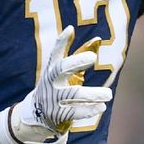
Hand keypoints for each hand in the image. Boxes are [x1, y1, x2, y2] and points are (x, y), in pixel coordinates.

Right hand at [11, 26, 111, 143]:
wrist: (34, 115)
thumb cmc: (55, 87)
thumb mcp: (63, 72)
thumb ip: (80, 57)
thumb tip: (98, 39)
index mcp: (51, 70)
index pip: (55, 53)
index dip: (61, 41)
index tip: (71, 29)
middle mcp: (50, 82)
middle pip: (60, 69)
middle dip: (75, 62)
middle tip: (92, 57)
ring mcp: (53, 99)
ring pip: (73, 94)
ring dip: (92, 94)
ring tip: (108, 94)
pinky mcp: (57, 115)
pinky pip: (74, 112)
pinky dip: (89, 109)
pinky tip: (101, 107)